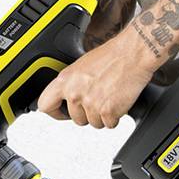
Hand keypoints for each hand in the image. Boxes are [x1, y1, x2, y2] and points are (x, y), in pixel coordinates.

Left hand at [38, 37, 155, 128]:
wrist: (133, 53)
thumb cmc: (112, 56)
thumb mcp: (81, 66)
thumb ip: (71, 83)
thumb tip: (67, 97)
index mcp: (65, 80)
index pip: (45, 105)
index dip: (55, 112)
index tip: (62, 113)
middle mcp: (75, 93)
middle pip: (75, 119)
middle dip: (87, 113)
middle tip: (99, 99)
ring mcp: (90, 103)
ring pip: (93, 123)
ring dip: (103, 115)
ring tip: (110, 97)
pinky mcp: (107, 111)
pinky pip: (109, 124)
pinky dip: (115, 117)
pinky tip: (118, 101)